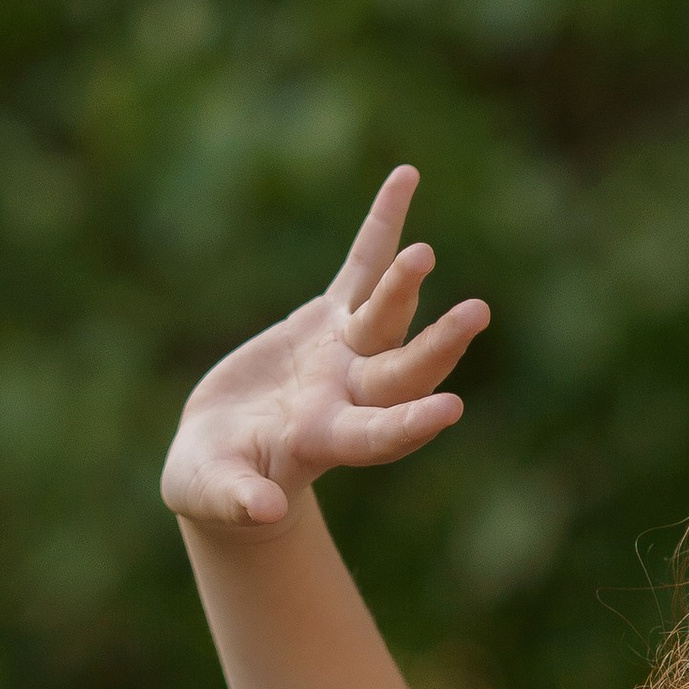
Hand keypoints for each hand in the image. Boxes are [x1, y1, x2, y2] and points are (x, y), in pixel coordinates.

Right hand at [161, 166, 490, 535]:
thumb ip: (239, 499)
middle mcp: (347, 396)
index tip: (450, 410)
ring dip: (406, 283)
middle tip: (476, 314)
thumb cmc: (216, 485)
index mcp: (323, 440)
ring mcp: (343, 355)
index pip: (376, 435)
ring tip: (426, 251)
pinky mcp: (328, 321)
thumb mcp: (212, 493)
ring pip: (385, 316)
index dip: (408, 424)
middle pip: (400, 371)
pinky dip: (382, 227)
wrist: (225, 458)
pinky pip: (360, 267)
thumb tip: (265, 510)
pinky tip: (407, 177)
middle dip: (436, 345)